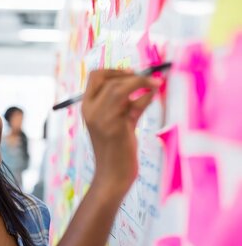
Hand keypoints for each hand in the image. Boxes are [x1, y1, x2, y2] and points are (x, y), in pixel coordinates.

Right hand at [81, 70, 159, 195]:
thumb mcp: (119, 121)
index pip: (96, 76)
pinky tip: (154, 95)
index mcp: (87, 107)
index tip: (132, 73)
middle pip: (109, 79)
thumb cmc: (117, 150)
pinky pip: (134, 101)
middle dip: (132, 75)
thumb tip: (148, 83)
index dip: (115, 70)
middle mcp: (90, 110)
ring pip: (120, 86)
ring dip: (142, 81)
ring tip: (157, 84)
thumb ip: (129, 103)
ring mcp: (102, 118)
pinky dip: (147, 95)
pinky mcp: (116, 126)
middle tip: (150, 80)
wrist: (113, 175)